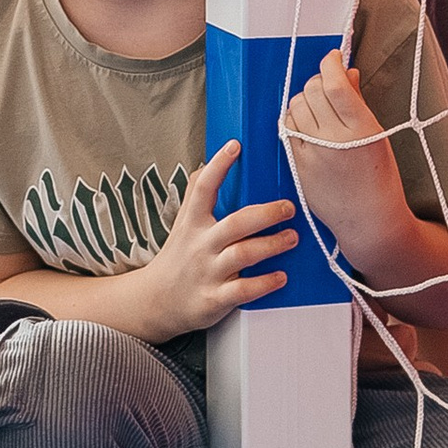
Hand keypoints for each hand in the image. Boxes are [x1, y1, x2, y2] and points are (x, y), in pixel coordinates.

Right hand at [132, 138, 295, 337]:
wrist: (155, 302)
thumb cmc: (177, 258)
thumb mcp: (181, 224)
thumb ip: (195, 196)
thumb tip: (207, 163)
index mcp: (192, 223)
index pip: (203, 188)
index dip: (218, 166)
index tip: (235, 146)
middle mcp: (200, 245)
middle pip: (235, 224)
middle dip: (265, 214)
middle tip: (288, 207)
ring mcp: (208, 272)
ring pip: (243, 255)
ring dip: (272, 245)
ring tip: (292, 237)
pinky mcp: (214, 299)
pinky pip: (243, 290)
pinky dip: (264, 283)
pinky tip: (281, 276)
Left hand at [281, 50, 407, 273]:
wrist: (369, 219)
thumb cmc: (379, 177)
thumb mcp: (377, 135)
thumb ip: (358, 101)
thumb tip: (346, 71)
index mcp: (362, 129)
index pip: (335, 83)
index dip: (330, 63)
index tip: (333, 58)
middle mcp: (335, 140)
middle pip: (311, 91)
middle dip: (318, 81)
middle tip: (327, 86)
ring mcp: (314, 153)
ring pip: (295, 106)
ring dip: (303, 99)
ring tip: (317, 106)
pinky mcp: (299, 165)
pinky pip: (287, 129)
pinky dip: (293, 119)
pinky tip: (305, 123)